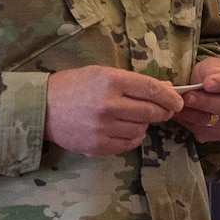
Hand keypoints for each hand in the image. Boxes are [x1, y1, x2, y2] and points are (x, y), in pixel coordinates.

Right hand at [45, 66, 182, 155]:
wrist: (42, 108)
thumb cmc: (73, 86)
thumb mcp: (101, 74)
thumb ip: (133, 81)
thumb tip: (165, 88)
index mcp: (110, 80)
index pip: (152, 90)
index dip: (170, 97)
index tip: (177, 100)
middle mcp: (108, 104)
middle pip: (151, 112)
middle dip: (162, 112)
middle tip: (163, 111)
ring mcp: (103, 127)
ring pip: (141, 129)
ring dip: (144, 124)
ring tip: (133, 118)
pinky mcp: (98, 145)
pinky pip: (129, 144)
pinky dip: (133, 137)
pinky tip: (124, 129)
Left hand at [182, 58, 219, 144]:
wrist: (219, 95)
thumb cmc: (217, 75)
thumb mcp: (215, 65)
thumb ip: (212, 70)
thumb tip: (208, 80)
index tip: (207, 83)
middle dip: (205, 102)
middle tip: (188, 96)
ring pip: (210, 121)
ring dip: (191, 113)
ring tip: (178, 103)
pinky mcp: (217, 134)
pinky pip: (200, 130)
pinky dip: (186, 121)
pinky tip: (179, 112)